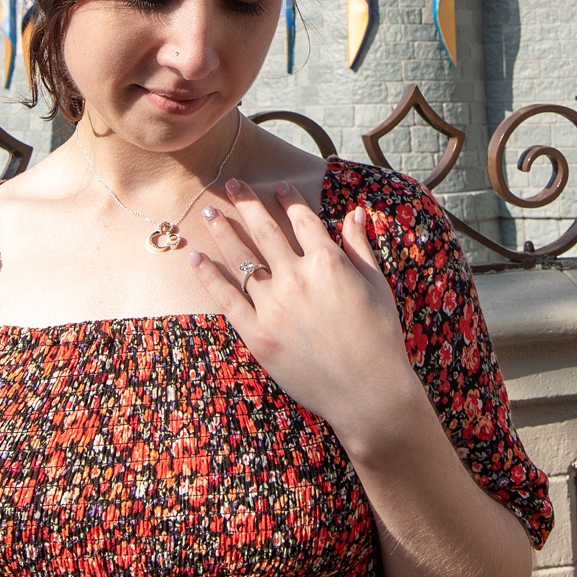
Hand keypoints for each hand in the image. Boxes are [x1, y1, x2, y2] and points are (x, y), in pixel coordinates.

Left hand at [189, 179, 422, 454]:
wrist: (368, 393)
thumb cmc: (380, 337)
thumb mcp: (377, 285)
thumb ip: (360, 245)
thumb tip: (355, 211)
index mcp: (328, 262)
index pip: (303, 220)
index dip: (289, 200)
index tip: (277, 187)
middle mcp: (297, 277)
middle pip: (265, 230)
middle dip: (247, 203)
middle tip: (232, 183)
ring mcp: (274, 307)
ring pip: (241, 259)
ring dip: (223, 232)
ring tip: (209, 213)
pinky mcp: (258, 334)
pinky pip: (227, 299)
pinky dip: (209, 277)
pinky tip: (196, 259)